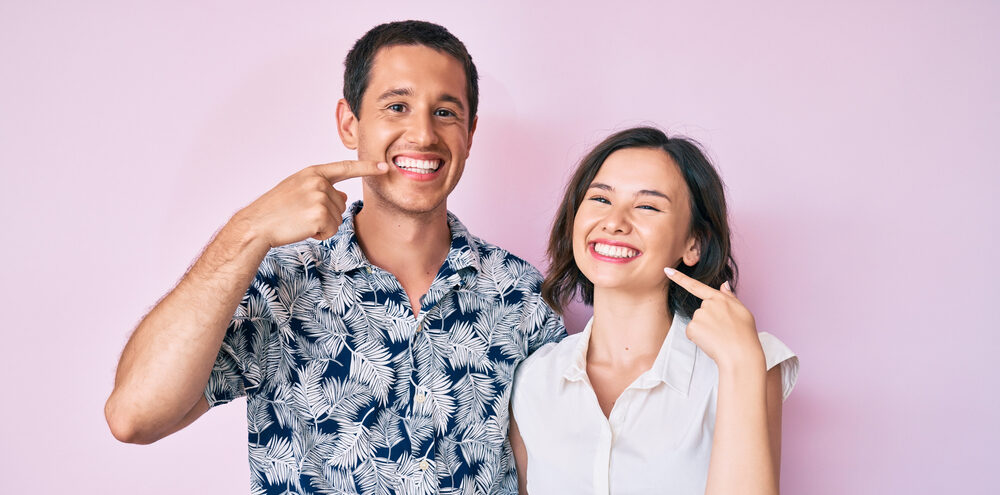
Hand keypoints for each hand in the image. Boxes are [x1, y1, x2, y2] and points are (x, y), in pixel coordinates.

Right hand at [234, 160, 387, 247]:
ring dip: (322, 225)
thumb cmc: (276, 209)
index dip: (367, 167)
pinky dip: (320, 234)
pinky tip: (302, 229)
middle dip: (326, 215)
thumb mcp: (299, 191)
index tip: (384, 167)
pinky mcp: (319, 214)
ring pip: (338, 218)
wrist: (257, 224)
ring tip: (300, 221)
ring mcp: (319, 197)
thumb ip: (322, 189)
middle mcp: (318, 181)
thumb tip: (344, 195)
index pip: (345, 168)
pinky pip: (331, 230)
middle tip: (300, 215)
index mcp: (313, 172)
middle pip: (341, 204)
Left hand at [663, 267, 764, 370]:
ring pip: (697, 322)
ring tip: (719, 337)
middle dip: (708, 320)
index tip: (667, 270)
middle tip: (722, 330)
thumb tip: (724, 284)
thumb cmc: (745, 333)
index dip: (679, 278)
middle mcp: (706, 304)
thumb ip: (730, 297)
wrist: (740, 353)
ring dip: (704, 330)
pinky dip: (699, 338)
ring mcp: (698, 315)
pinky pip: (692, 332)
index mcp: (719, 298)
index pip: (696, 285)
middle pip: (701, 311)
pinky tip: (711, 341)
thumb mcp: (742, 310)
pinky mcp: (692, 328)